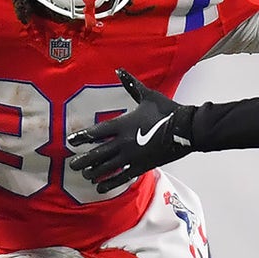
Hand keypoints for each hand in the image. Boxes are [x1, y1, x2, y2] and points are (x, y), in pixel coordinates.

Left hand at [67, 69, 195, 192]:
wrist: (187, 128)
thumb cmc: (167, 110)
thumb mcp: (147, 96)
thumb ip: (130, 84)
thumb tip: (119, 70)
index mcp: (123, 124)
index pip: (96, 132)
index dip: (82, 137)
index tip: (71, 141)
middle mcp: (123, 142)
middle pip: (96, 154)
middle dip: (82, 160)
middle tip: (72, 165)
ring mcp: (132, 156)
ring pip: (106, 168)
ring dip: (93, 172)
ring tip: (86, 175)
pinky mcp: (141, 167)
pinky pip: (121, 178)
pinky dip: (109, 184)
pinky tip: (101, 188)